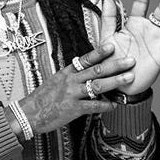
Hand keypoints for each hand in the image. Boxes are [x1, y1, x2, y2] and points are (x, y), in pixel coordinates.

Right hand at [19, 44, 135, 134]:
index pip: (85, 60)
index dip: (99, 53)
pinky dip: (105, 105)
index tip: (112, 46)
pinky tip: (116, 105)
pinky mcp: (73, 109)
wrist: (28, 113)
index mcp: (66, 73)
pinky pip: (92, 106)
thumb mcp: (56, 82)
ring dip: (115, 81)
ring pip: (97, 85)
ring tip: (129, 78)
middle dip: (115, 65)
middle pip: (96, 70)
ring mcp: (72, 94)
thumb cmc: (43, 98)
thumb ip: (72, 77)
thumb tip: (87, 73)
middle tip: (130, 61)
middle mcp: (70, 81)